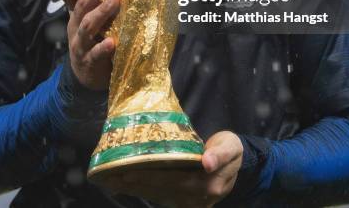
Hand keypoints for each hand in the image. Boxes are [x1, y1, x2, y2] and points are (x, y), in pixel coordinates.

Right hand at [56, 0, 119, 89]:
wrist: (86, 77)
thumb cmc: (94, 41)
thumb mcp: (93, 19)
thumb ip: (100, 2)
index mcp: (77, 12)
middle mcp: (75, 24)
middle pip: (82, 4)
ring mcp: (80, 44)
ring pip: (87, 25)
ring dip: (101, 11)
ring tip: (115, 0)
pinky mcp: (88, 62)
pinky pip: (94, 54)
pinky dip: (102, 48)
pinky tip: (112, 42)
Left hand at [106, 131, 242, 206]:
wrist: (238, 164)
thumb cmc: (229, 149)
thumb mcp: (230, 146)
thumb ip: (220, 154)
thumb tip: (207, 162)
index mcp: (207, 184)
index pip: (173, 180)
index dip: (150, 178)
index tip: (128, 173)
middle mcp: (197, 198)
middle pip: (161, 191)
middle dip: (135, 185)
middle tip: (111, 178)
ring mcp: (191, 203)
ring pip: (159, 197)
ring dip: (136, 190)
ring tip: (113, 182)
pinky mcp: (186, 202)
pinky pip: (162, 197)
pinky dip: (145, 191)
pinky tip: (128, 186)